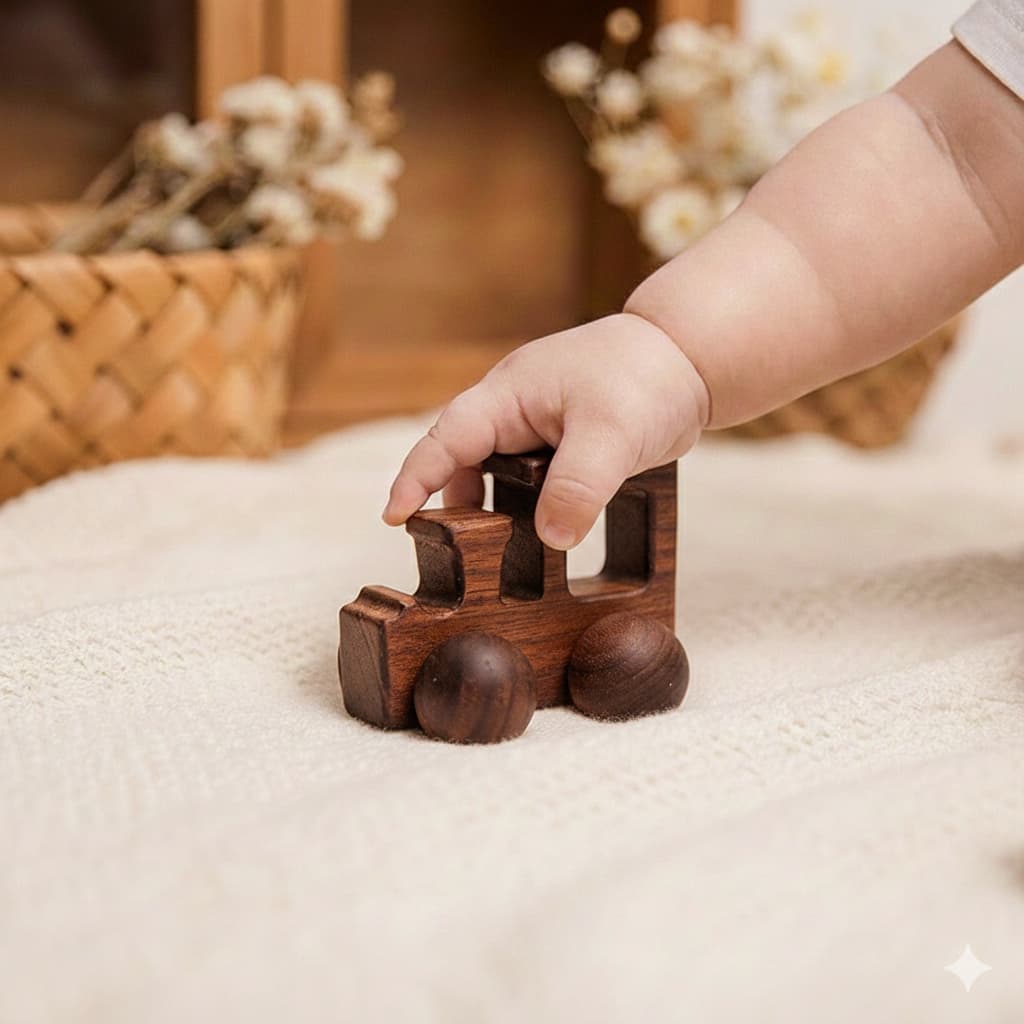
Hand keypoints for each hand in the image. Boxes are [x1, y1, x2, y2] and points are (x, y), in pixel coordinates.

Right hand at [383, 313, 708, 549]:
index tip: (395, 516)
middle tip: (452, 551)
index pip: (448, 438)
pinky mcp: (562, 443)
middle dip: (453, 502)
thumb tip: (550, 539)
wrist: (689, 358)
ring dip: (495, 508)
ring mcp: (538, 425)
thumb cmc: (645, 377)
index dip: (417, 477)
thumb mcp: (611, 435)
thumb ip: (577, 487)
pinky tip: (540, 531)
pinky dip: (527, 505)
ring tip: (500, 549)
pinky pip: (529, 479)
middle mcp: (514, 408)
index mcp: (509, 394)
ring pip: (497, 473)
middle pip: (464, 459)